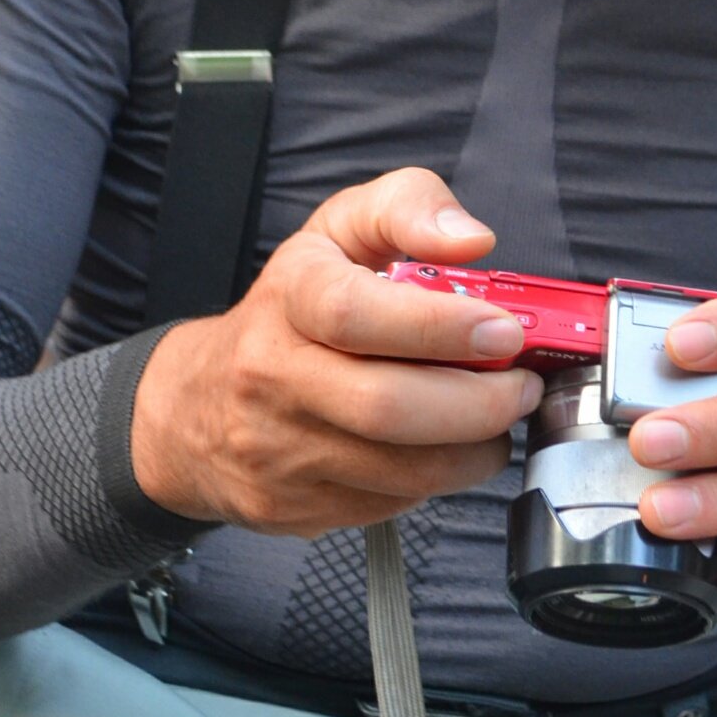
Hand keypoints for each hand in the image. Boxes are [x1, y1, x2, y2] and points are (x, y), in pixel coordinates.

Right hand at [130, 167, 540, 536]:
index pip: (356, 314)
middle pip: (387, 408)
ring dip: (474, 450)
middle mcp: (273, 376)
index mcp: (290, 297)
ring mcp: (278, 451)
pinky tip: (446, 449)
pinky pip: (390, 505)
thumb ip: (409, 208)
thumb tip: (471, 239)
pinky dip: (438, 481)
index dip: (440, 326)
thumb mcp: (340, 232)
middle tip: (521, 386)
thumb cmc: (288, 312)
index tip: (503, 331)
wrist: (195, 405)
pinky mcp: (291, 508)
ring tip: (496, 419)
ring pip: (402, 471)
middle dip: (480, 404)